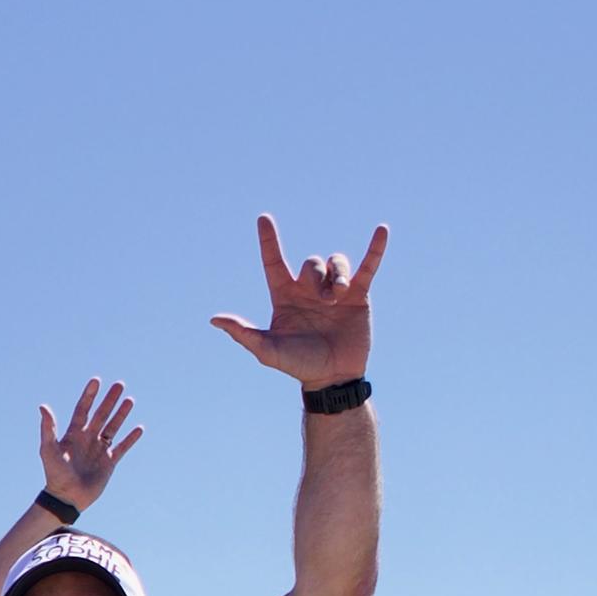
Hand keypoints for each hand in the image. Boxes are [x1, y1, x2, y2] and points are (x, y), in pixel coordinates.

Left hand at [37, 376, 143, 509]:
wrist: (66, 497)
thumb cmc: (54, 474)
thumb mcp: (48, 449)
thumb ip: (48, 428)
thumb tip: (43, 406)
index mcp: (73, 434)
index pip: (82, 409)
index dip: (89, 395)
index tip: (96, 380)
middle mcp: (87, 439)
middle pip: (101, 414)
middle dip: (110, 399)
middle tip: (120, 384)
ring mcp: (99, 450)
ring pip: (113, 427)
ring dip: (121, 414)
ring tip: (130, 400)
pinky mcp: (109, 463)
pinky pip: (122, 447)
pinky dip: (131, 439)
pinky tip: (139, 428)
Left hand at [210, 214, 385, 391]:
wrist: (333, 377)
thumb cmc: (298, 365)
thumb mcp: (268, 351)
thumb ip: (244, 334)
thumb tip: (215, 319)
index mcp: (284, 296)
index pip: (273, 261)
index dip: (268, 240)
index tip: (263, 218)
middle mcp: (308, 289)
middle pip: (311, 263)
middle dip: (316, 274)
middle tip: (322, 301)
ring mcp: (334, 290)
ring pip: (336, 261)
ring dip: (336, 273)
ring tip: (338, 296)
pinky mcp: (358, 295)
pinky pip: (367, 266)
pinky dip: (375, 249)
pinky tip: (382, 231)